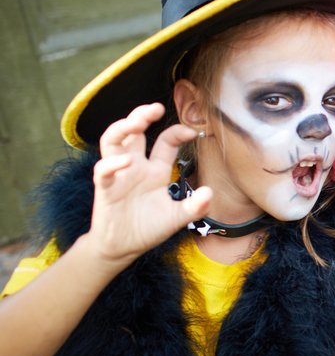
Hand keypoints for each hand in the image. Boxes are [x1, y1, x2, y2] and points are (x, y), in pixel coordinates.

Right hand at [89, 103, 211, 266]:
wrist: (123, 248)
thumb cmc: (149, 228)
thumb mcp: (177, 217)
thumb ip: (194, 206)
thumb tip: (210, 193)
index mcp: (155, 170)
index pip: (165, 142)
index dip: (177, 133)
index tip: (192, 131)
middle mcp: (136, 166)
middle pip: (134, 132)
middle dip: (142, 115)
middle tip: (155, 108)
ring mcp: (119, 175)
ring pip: (113, 141)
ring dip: (122, 128)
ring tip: (136, 122)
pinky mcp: (105, 189)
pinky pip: (104, 171)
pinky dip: (112, 164)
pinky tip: (125, 162)